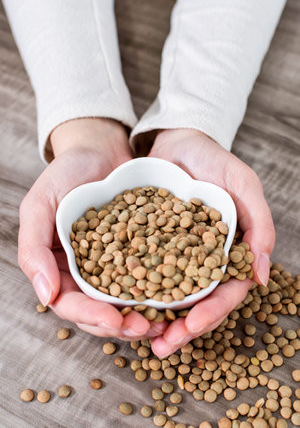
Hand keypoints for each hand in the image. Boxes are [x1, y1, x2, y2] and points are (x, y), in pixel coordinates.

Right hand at [18, 118, 166, 339]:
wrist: (100, 149)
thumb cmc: (65, 173)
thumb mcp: (40, 203)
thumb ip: (34, 248)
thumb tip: (46, 296)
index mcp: (59, 267)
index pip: (71, 303)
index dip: (91, 316)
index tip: (114, 321)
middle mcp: (87, 272)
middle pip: (101, 310)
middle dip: (122, 324)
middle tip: (146, 328)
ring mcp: (114, 264)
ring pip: (127, 300)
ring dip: (143, 315)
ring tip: (165, 321)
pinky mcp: (139, 251)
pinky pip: (149, 275)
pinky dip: (160, 289)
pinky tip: (177, 295)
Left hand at [148, 128, 274, 356]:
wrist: (178, 140)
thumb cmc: (215, 160)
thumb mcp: (243, 184)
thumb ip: (259, 224)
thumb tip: (261, 276)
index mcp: (228, 252)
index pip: (225, 292)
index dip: (212, 312)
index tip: (192, 325)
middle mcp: (202, 259)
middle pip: (195, 302)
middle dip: (181, 327)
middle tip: (162, 347)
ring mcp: (175, 254)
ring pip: (168, 294)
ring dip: (157, 317)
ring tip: (137, 334)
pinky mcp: (151, 244)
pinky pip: (143, 271)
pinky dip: (136, 289)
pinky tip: (121, 302)